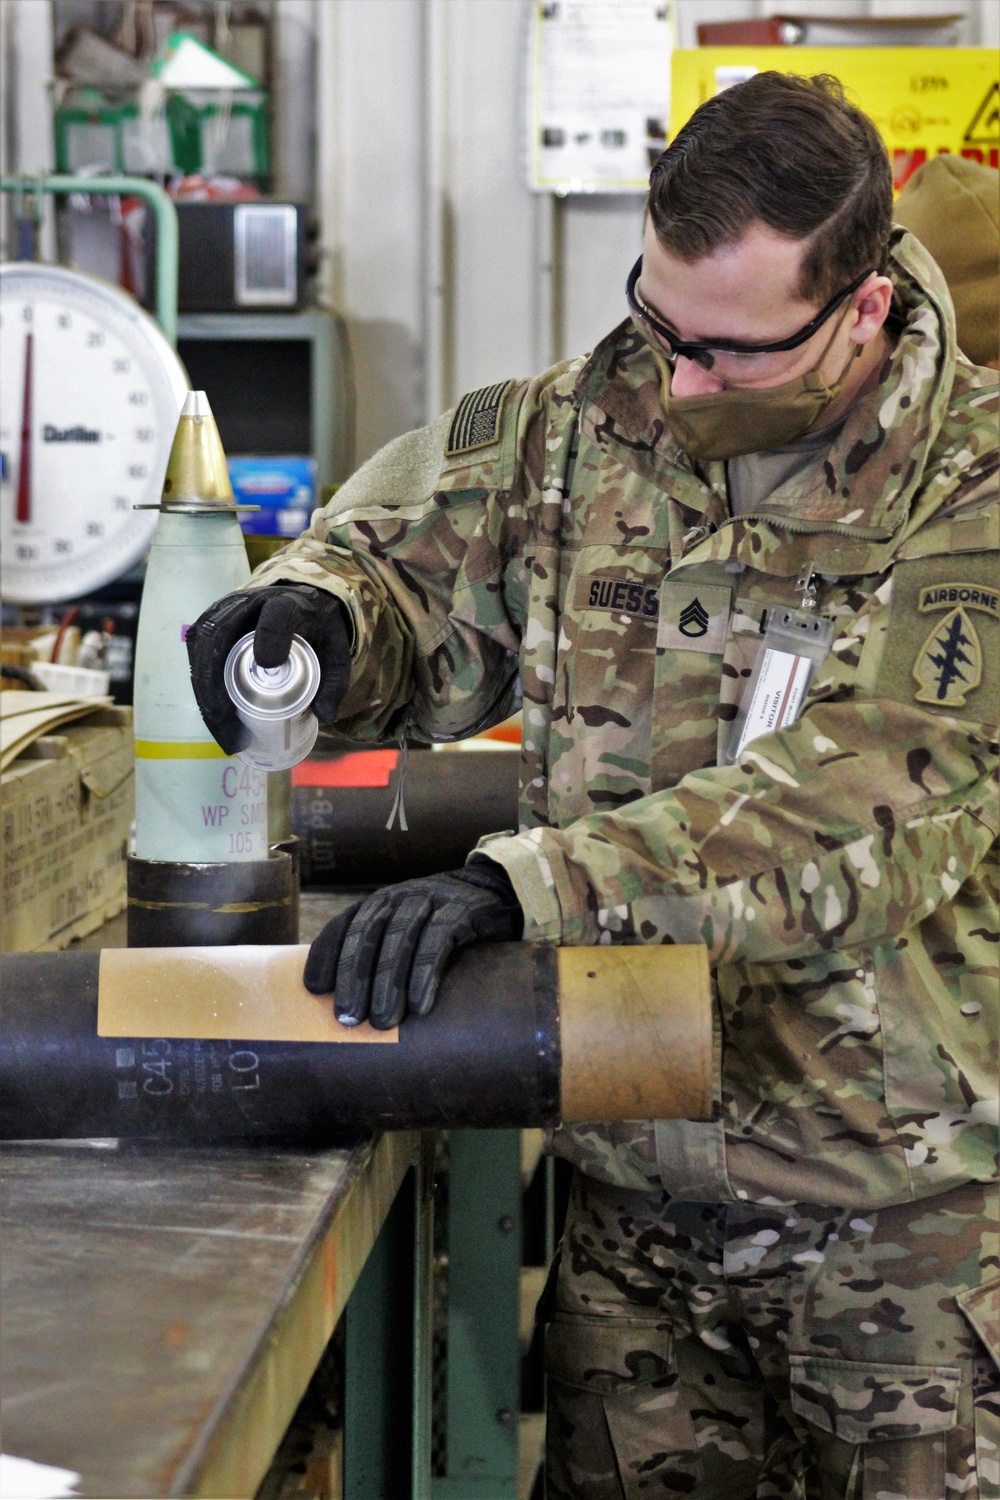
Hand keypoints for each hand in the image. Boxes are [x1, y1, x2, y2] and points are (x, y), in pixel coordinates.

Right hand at [186, 584, 351, 753]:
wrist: (297, 600)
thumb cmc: (315, 629)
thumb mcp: (336, 651)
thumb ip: (334, 681)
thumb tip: (325, 716)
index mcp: (287, 603)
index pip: (278, 614)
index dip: (271, 639)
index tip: (270, 667)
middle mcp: (249, 602)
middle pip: (220, 636)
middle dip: (219, 689)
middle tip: (234, 730)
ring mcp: (224, 610)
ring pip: (202, 648)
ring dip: (206, 694)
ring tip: (223, 731)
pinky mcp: (210, 623)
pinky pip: (197, 654)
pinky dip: (203, 688)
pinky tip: (215, 717)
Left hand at [304, 859, 523, 1028]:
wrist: (494, 894)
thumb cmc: (442, 926)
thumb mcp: (407, 932)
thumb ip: (381, 954)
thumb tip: (347, 1004)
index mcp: (380, 903)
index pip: (344, 925)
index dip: (328, 955)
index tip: (315, 989)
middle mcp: (399, 897)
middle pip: (368, 934)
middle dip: (354, 977)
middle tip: (347, 1017)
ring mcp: (430, 899)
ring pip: (400, 939)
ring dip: (387, 982)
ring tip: (382, 1021)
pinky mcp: (461, 910)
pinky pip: (438, 941)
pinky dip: (425, 973)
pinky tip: (419, 1004)